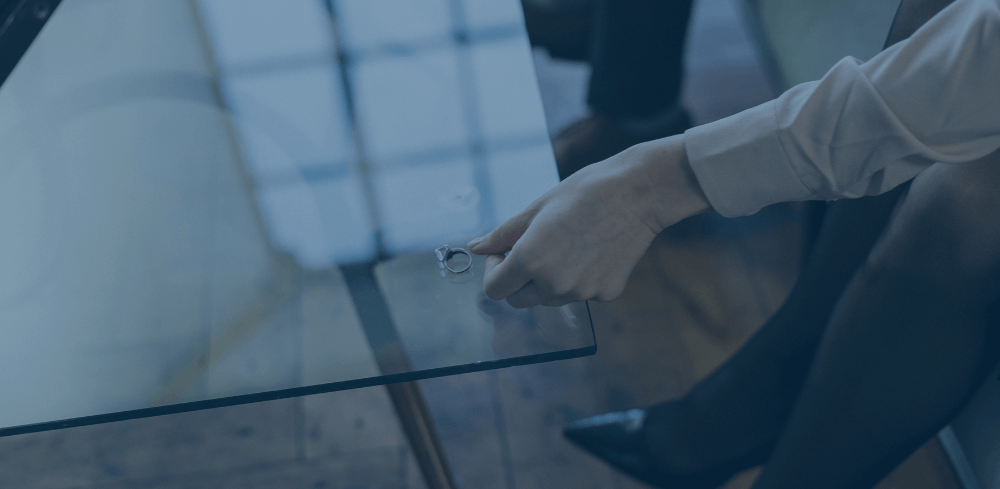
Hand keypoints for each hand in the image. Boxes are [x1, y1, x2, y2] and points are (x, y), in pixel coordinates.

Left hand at [468, 134, 710, 307]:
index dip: (494, 271)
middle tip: (530, 250)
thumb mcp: (536, 208)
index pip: (495, 290)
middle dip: (517, 279)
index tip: (503, 254)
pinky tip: (590, 250)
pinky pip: (579, 294)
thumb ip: (502, 234)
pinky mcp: (605, 294)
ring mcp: (582, 292)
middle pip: (519, 300)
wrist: (638, 193)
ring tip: (565, 246)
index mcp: (530, 260)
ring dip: (546, 281)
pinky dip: (578, 279)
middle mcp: (554, 283)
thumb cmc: (585, 192)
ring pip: (549, 299)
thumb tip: (475, 247)